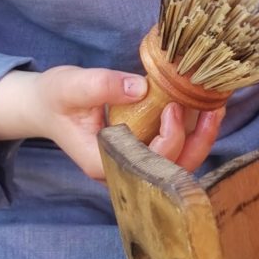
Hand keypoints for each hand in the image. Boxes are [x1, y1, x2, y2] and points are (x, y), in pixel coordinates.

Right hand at [0, 67, 222, 182]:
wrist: (44, 106)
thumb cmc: (54, 98)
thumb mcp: (71, 85)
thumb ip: (102, 85)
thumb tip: (141, 87)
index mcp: (103, 163)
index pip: (148, 164)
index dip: (169, 139)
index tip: (171, 106)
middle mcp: (122, 172)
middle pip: (171, 173)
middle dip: (197, 143)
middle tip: (212, 110)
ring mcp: (132, 165)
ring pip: (176, 165)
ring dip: (199, 140)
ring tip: (215, 109)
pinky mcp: (140, 154)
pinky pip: (173, 152)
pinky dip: (190, 134)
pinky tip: (202, 111)